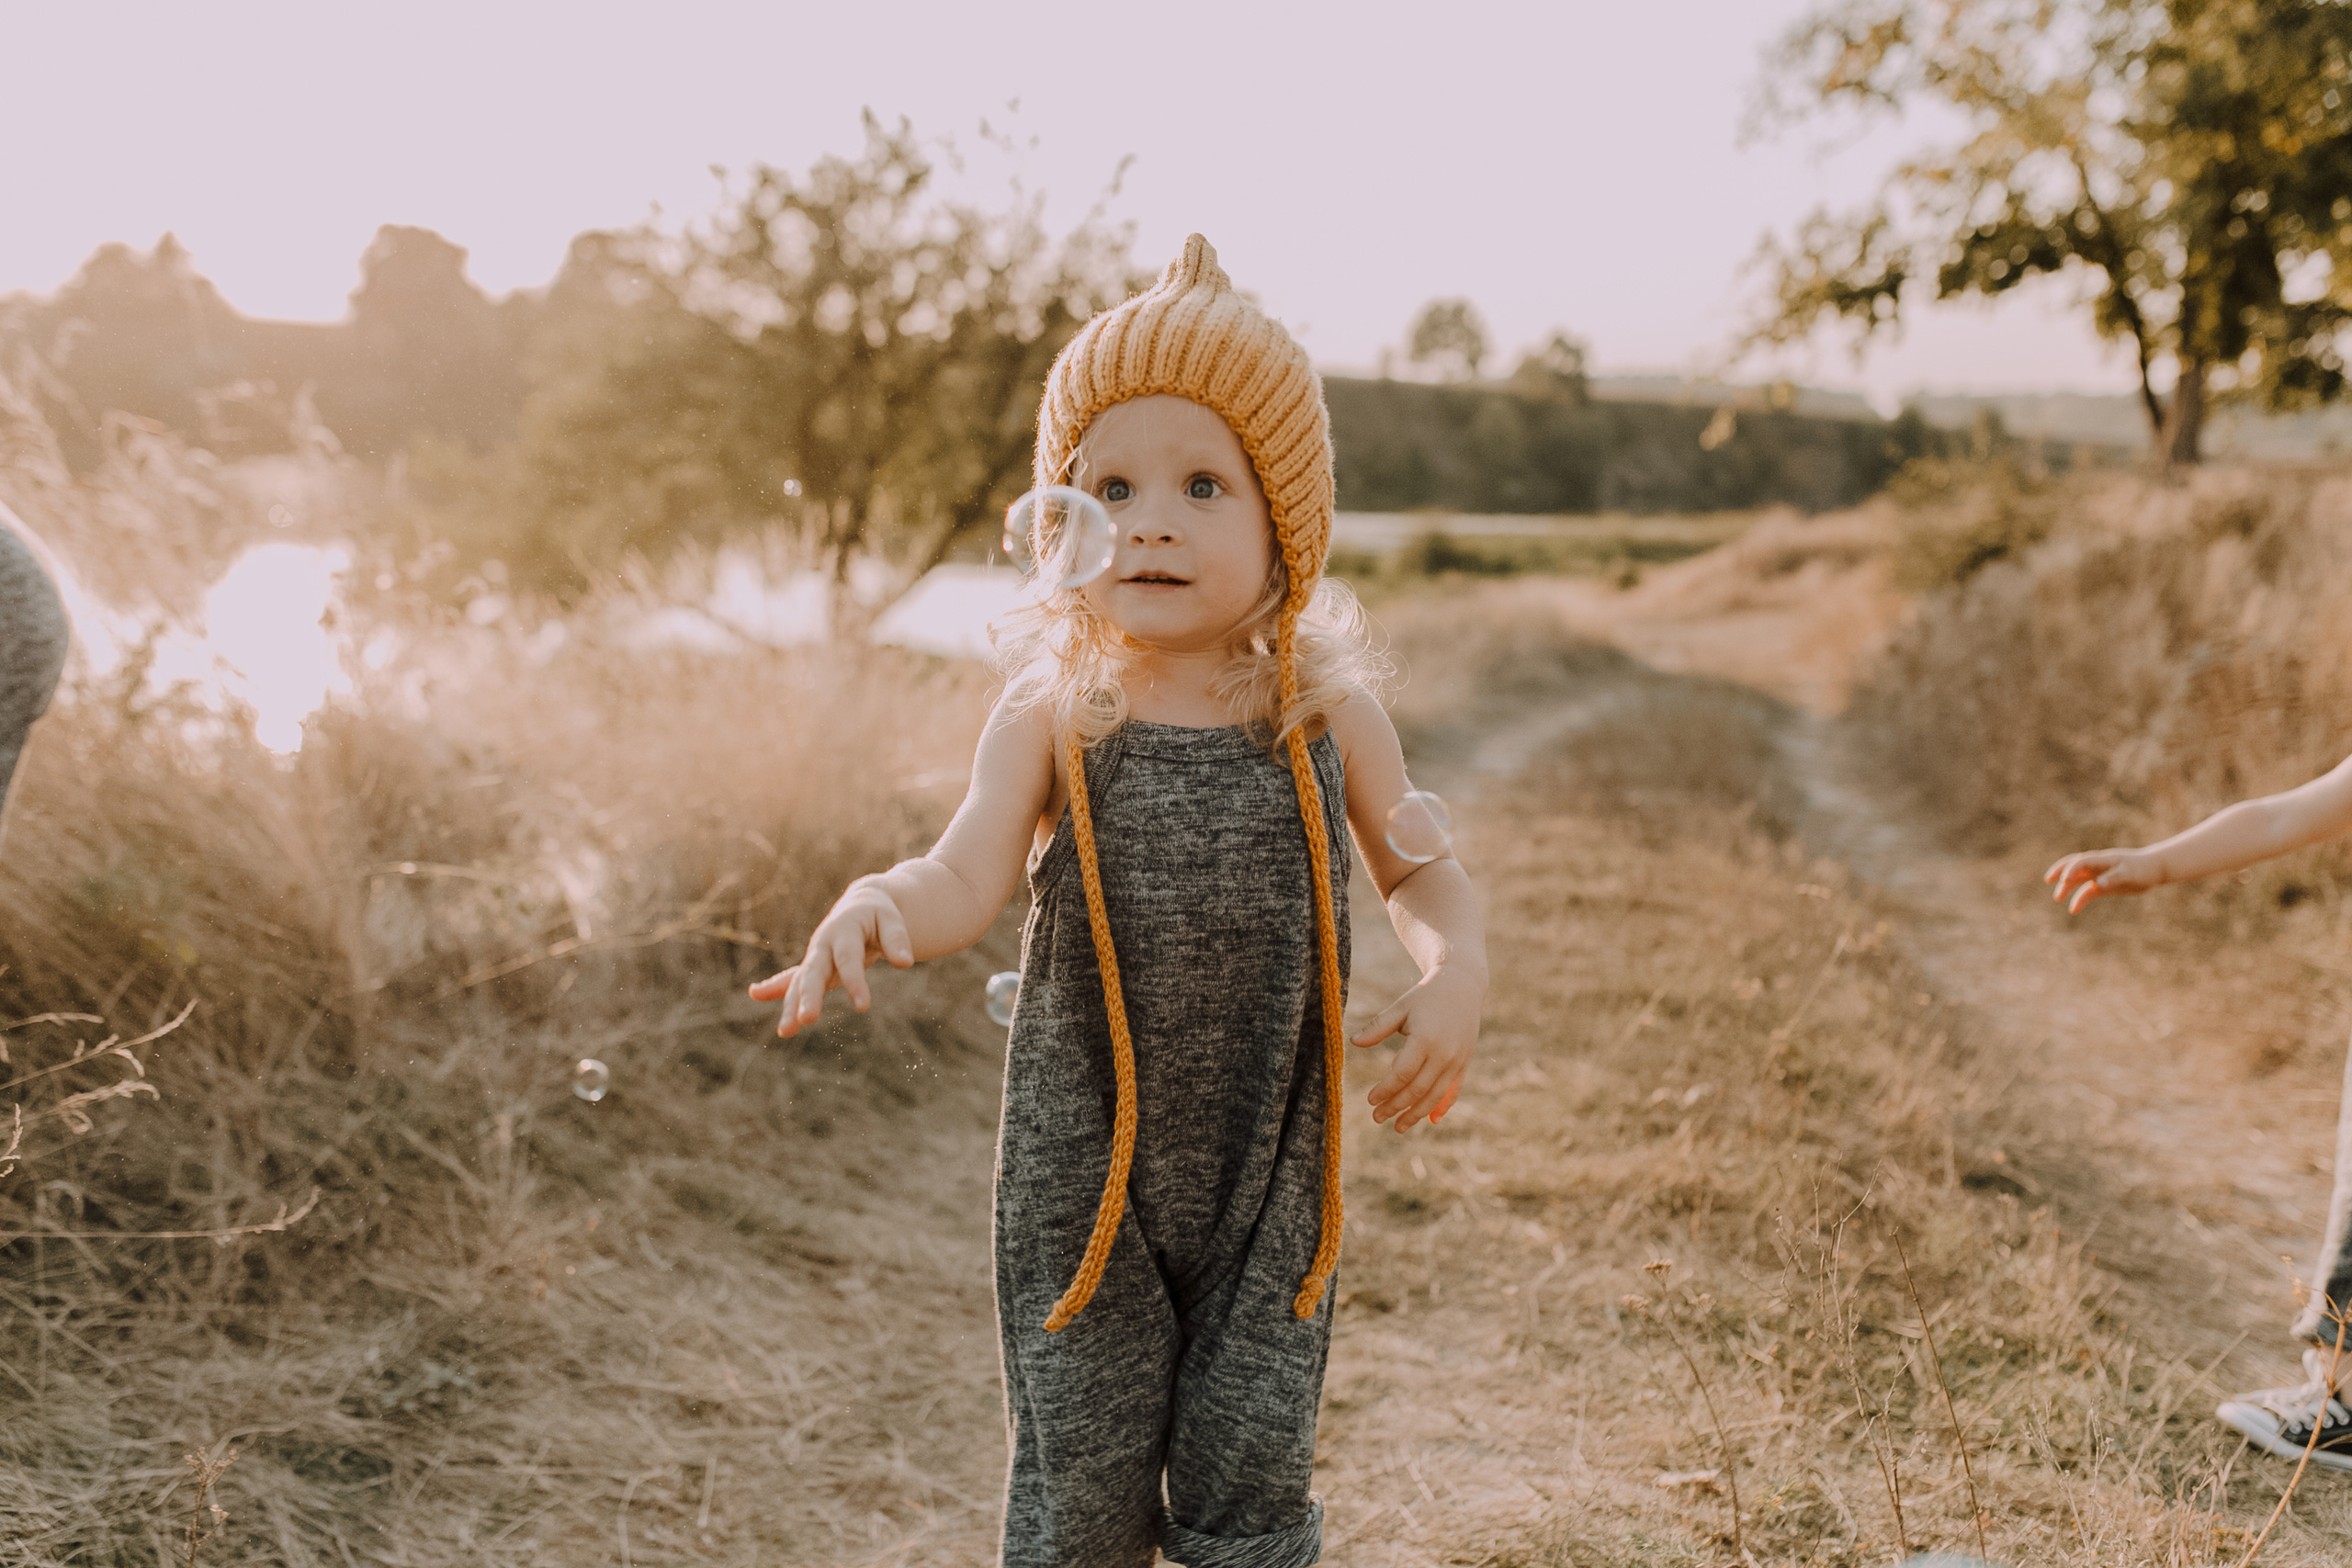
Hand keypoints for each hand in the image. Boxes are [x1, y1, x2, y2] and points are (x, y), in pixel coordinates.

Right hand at [747, 877, 913, 1036]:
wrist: (864, 903)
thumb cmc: (880, 913)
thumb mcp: (892, 919)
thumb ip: (897, 939)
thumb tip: (905, 962)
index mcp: (844, 929)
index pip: (848, 959)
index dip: (855, 982)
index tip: (863, 1006)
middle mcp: (824, 943)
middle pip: (814, 972)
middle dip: (809, 996)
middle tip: (807, 1019)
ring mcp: (816, 956)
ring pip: (800, 981)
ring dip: (791, 1005)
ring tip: (785, 1031)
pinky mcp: (815, 967)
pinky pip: (794, 981)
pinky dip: (777, 989)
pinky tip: (756, 993)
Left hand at [1351, 966, 1481, 1132]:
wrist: (1462, 986)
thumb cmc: (1425, 996)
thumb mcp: (1400, 1007)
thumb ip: (1378, 1027)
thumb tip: (1354, 1042)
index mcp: (1425, 1039)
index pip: (1402, 1074)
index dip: (1385, 1090)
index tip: (1370, 1100)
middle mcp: (1444, 1054)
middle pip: (1417, 1089)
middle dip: (1396, 1107)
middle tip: (1377, 1118)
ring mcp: (1457, 1061)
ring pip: (1435, 1095)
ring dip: (1416, 1114)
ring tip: (1399, 1127)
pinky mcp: (1464, 1063)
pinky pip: (1454, 1090)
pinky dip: (1444, 1107)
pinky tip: (1431, 1121)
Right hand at [2044, 847, 2162, 912]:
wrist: (2154, 870)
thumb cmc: (2142, 868)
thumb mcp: (2130, 873)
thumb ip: (2113, 878)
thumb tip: (2097, 884)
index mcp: (2103, 860)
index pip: (2082, 861)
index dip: (2071, 869)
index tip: (2065, 880)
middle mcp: (2097, 866)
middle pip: (2073, 866)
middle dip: (2060, 871)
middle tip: (2048, 880)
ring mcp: (2099, 875)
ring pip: (2077, 879)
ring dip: (2067, 887)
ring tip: (2057, 898)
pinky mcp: (2102, 886)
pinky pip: (2087, 892)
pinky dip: (2079, 899)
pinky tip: (2073, 909)